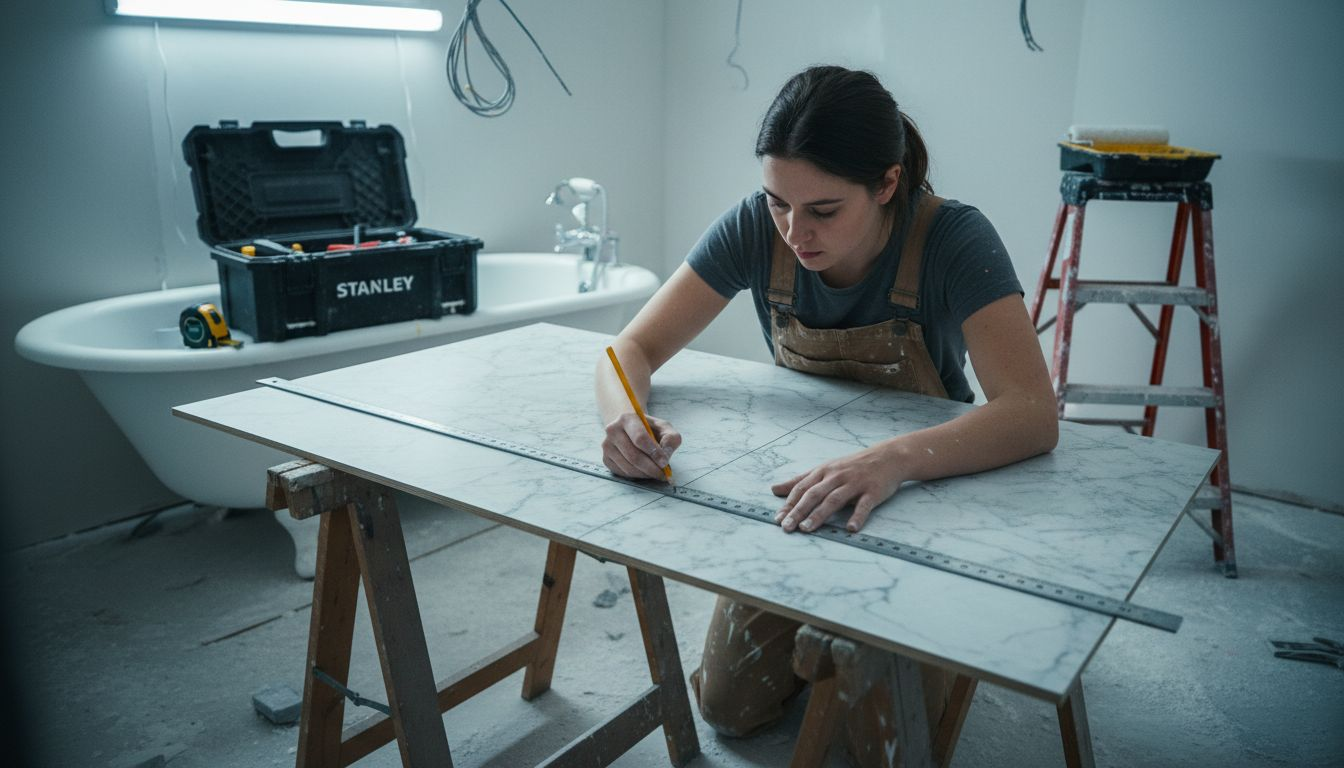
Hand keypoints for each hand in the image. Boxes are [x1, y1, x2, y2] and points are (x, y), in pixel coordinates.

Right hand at [602, 412, 680, 479]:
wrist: (630, 428)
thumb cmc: (649, 428)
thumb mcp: (664, 427)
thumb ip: (670, 438)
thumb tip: (665, 456)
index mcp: (627, 418)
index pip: (640, 438)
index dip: (654, 453)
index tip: (665, 463)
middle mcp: (612, 431)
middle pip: (634, 456)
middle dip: (651, 468)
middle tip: (663, 474)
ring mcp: (607, 445)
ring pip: (628, 467)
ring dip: (646, 474)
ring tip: (656, 472)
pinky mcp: (606, 459)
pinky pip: (623, 473)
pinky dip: (637, 476)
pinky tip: (645, 471)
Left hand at [771, 444, 905, 532]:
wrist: (888, 457)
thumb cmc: (853, 465)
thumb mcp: (825, 469)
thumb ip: (801, 480)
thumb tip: (774, 489)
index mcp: (824, 472)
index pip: (802, 488)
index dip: (789, 503)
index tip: (777, 519)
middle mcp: (836, 477)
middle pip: (814, 494)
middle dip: (798, 511)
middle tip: (786, 527)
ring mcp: (855, 483)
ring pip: (834, 499)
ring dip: (819, 515)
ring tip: (807, 528)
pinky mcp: (872, 491)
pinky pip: (864, 505)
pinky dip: (857, 517)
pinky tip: (850, 528)